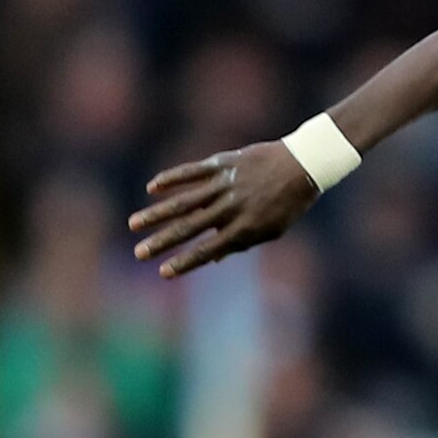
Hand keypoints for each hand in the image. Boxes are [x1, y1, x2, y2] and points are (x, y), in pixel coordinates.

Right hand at [128, 141, 319, 277]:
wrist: (303, 165)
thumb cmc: (287, 203)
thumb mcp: (270, 230)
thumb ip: (240, 243)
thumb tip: (210, 258)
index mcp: (244, 228)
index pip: (207, 250)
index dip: (184, 263)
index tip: (163, 273)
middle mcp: (230, 208)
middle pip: (189, 228)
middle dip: (162, 242)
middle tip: (138, 253)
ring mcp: (224, 184)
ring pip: (183, 201)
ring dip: (156, 214)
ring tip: (133, 224)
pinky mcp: (222, 163)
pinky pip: (191, 172)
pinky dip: (171, 179)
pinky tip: (151, 188)